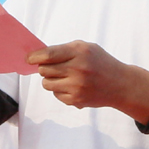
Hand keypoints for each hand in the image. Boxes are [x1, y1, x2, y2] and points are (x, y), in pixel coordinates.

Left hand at [27, 41, 148, 123]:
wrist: (120, 84)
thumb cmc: (100, 62)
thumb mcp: (86, 48)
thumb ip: (63, 50)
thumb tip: (36, 55)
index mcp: (80, 52)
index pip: (48, 54)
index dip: (34, 57)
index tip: (28, 59)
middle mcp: (78, 69)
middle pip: (44, 70)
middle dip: (45, 68)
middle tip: (53, 67)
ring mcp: (77, 86)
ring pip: (47, 84)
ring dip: (51, 80)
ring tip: (65, 77)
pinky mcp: (76, 100)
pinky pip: (56, 94)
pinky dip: (60, 90)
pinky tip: (73, 86)